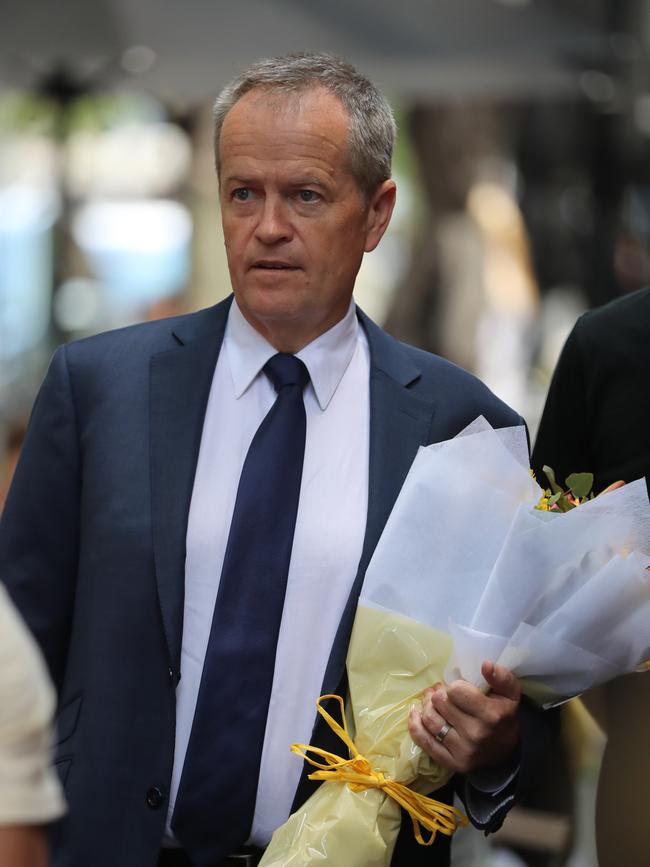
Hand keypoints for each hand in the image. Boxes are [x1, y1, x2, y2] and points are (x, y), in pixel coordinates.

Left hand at [408, 660, 520, 774]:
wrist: (508, 752)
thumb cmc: (504, 716)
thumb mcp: (510, 693)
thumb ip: (501, 676)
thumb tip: (485, 664)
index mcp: (490, 715)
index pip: (456, 691)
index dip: (454, 686)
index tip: (457, 689)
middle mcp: (476, 734)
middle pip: (440, 703)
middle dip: (438, 694)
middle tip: (439, 691)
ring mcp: (463, 751)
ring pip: (430, 720)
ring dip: (426, 706)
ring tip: (430, 700)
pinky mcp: (452, 763)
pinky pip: (425, 742)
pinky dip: (415, 726)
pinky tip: (415, 714)